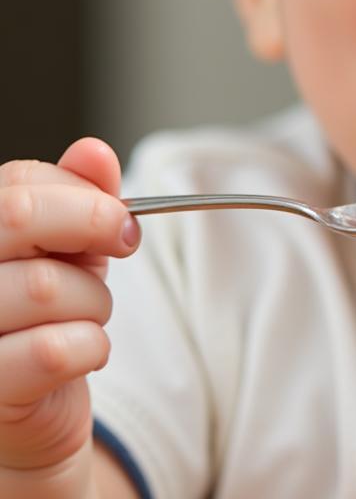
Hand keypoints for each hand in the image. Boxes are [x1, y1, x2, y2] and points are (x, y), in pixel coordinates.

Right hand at [0, 139, 139, 472]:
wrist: (34, 415)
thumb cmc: (46, 319)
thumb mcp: (70, 250)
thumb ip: (81, 199)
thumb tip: (94, 153)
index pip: (19, 182)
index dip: (83, 194)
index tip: (120, 219)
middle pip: (16, 217)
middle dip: (93, 224)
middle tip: (125, 242)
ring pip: (45, 285)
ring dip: (95, 300)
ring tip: (89, 316)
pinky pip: (54, 349)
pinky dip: (92, 346)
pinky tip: (85, 352)